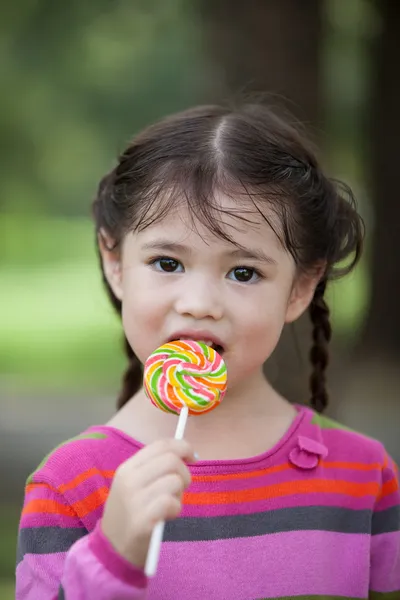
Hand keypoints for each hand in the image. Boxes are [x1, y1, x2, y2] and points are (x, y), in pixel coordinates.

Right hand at [101, 438, 195, 568]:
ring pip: (174, 480)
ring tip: (170, 505)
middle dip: (185, 472)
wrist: (113, 548)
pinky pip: (170, 502)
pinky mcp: (141, 520)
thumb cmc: (131, 513)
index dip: (182, 446)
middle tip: (181, 488)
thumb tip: (187, 454)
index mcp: (127, 468)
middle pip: (171, 460)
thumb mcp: (134, 484)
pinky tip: (168, 516)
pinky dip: (176, 508)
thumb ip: (155, 468)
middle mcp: (129, 480)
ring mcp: (134, 499)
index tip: (192, 457)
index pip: (160, 445)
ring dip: (180, 494)